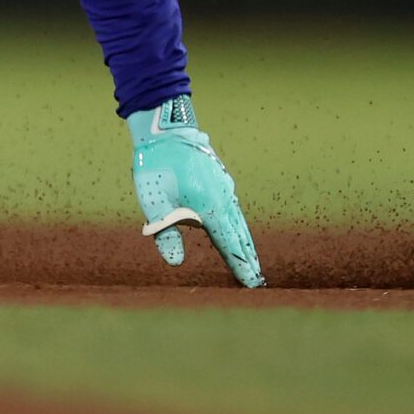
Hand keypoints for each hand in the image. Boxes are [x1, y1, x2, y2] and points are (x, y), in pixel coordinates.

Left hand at [128, 96, 263, 287]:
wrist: (166, 130)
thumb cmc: (158, 166)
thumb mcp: (155, 204)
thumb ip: (165, 235)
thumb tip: (176, 263)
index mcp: (210, 209)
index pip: (228, 244)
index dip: (240, 265)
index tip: (252, 283)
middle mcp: (223, 200)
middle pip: (239, 235)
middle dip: (248, 257)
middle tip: (258, 278)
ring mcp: (224, 187)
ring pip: (238, 220)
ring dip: (245, 240)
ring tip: (252, 258)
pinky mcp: (220, 178)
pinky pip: (233, 207)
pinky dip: (238, 222)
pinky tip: (237, 227)